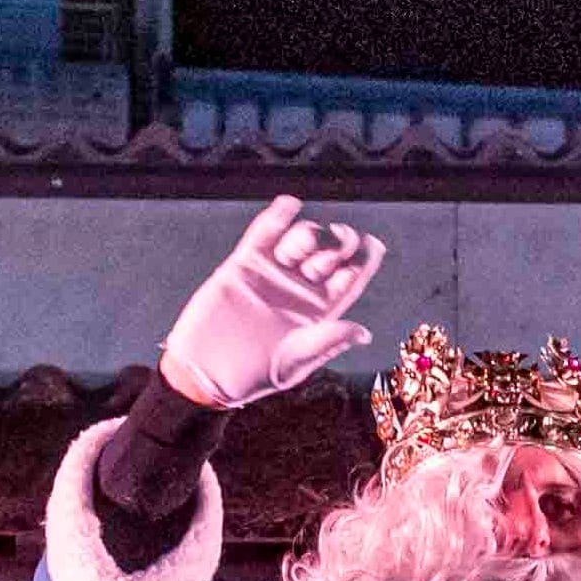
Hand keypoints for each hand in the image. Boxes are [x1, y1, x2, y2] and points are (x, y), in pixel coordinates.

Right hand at [159, 193, 383, 407]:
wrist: (207, 371)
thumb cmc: (254, 376)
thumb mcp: (296, 362)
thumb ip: (326, 341)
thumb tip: (364, 333)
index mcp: (321, 312)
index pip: (351, 278)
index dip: (364, 259)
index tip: (373, 245)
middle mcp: (300, 288)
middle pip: (329, 254)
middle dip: (339, 241)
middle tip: (342, 238)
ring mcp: (273, 274)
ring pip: (300, 240)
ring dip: (308, 234)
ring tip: (302, 245)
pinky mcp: (244, 264)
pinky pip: (264, 234)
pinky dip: (277, 217)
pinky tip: (290, 205)